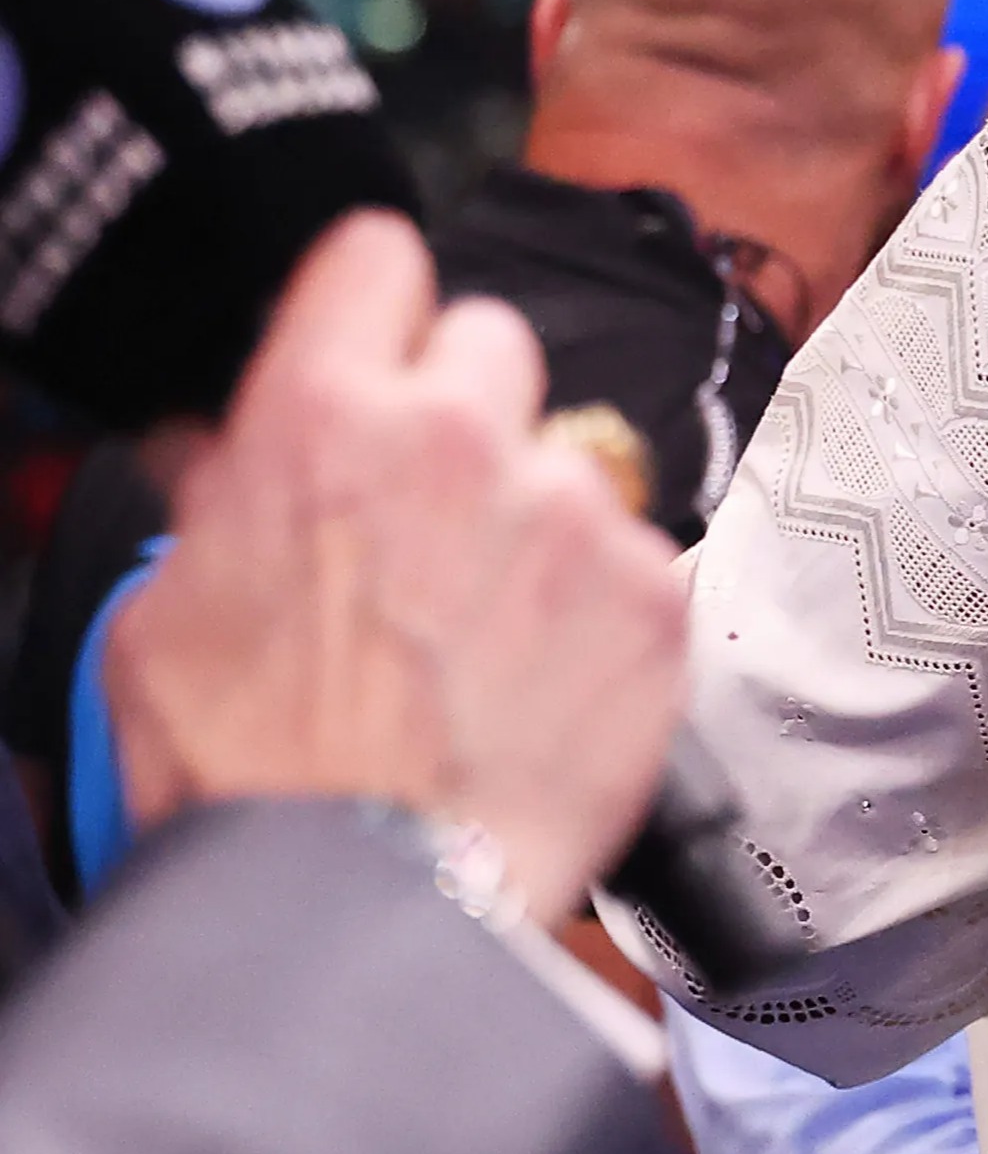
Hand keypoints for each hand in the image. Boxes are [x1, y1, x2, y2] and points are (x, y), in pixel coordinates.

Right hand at [102, 215, 690, 903]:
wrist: (359, 896)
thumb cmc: (250, 770)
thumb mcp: (166, 608)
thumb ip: (225, 495)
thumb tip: (238, 449)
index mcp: (321, 415)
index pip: (379, 257)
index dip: (378, 305)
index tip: (383, 341)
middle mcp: (458, 437)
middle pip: (492, 342)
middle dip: (465, 411)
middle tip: (434, 513)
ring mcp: (572, 511)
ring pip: (573, 457)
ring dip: (540, 517)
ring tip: (485, 629)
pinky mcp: (654, 593)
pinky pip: (637, 557)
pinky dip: (603, 607)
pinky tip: (544, 677)